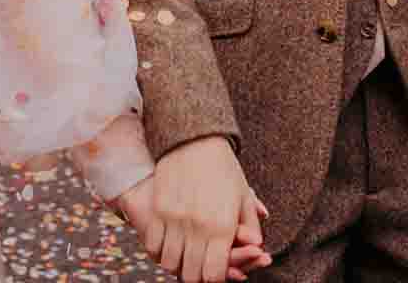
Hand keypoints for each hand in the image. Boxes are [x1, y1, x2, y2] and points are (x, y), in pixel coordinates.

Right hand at [114, 175, 270, 281]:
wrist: (194, 139)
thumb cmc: (223, 167)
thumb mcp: (242, 195)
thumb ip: (250, 224)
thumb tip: (255, 245)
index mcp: (222, 227)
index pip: (214, 275)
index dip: (215, 279)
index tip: (215, 273)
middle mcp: (198, 227)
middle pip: (191, 274)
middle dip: (196, 275)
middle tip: (199, 267)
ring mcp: (175, 220)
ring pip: (170, 262)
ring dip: (177, 263)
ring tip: (184, 256)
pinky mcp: (158, 211)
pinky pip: (153, 246)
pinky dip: (159, 251)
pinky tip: (168, 244)